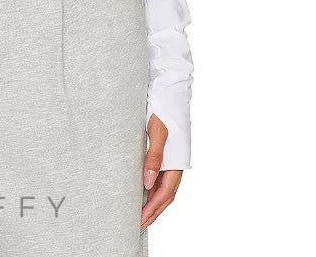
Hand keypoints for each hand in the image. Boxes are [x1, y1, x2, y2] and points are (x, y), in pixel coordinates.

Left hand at [140, 113, 182, 230]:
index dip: (153, 208)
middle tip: (139, 225)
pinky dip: (153, 187)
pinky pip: (161, 176)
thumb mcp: (156, 132)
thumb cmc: (162, 108)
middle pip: (166, 194)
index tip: (141, 220)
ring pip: (164, 186)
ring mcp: (173, 159)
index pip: (165, 193)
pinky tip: (143, 191)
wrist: (168, 90)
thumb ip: (153, 157)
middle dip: (153, 211)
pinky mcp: (167, 153)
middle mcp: (176, 164)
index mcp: (176, 162)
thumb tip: (146, 183)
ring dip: (154, 201)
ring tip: (140, 214)